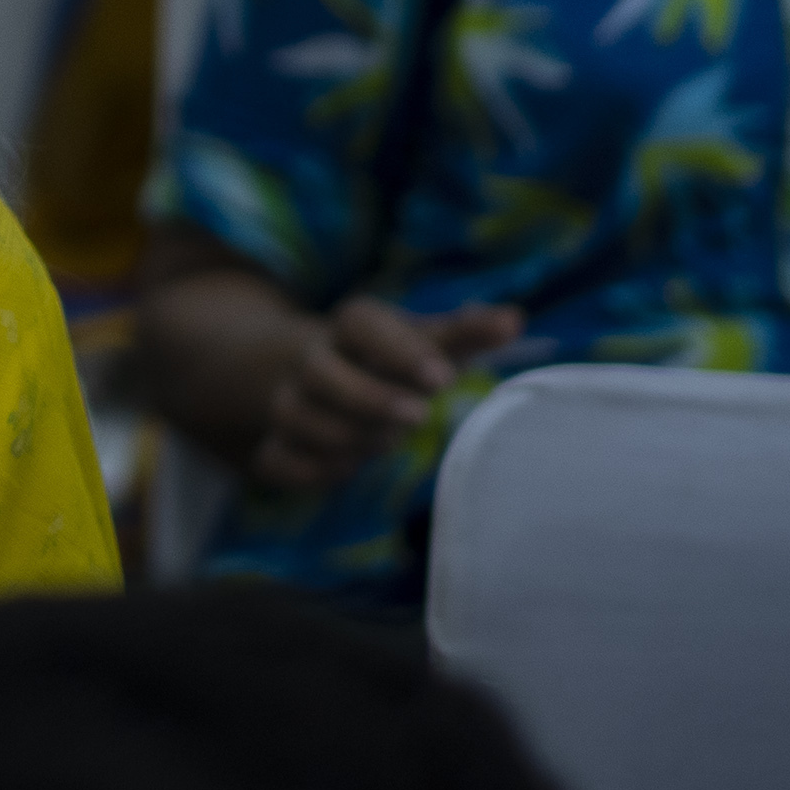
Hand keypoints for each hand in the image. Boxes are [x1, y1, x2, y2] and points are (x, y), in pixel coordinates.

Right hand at [244, 294, 524, 495]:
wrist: (315, 372)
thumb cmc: (391, 360)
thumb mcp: (426, 342)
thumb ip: (467, 333)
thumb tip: (515, 319)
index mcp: (351, 327)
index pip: (363, 324)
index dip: (399, 349)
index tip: (443, 377)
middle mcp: (313, 360)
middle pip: (321, 372)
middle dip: (369, 398)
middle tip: (417, 417)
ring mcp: (287, 402)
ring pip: (296, 417)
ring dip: (345, 436)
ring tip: (385, 442)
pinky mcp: (274, 444)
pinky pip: (275, 459)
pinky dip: (307, 469)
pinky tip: (343, 469)